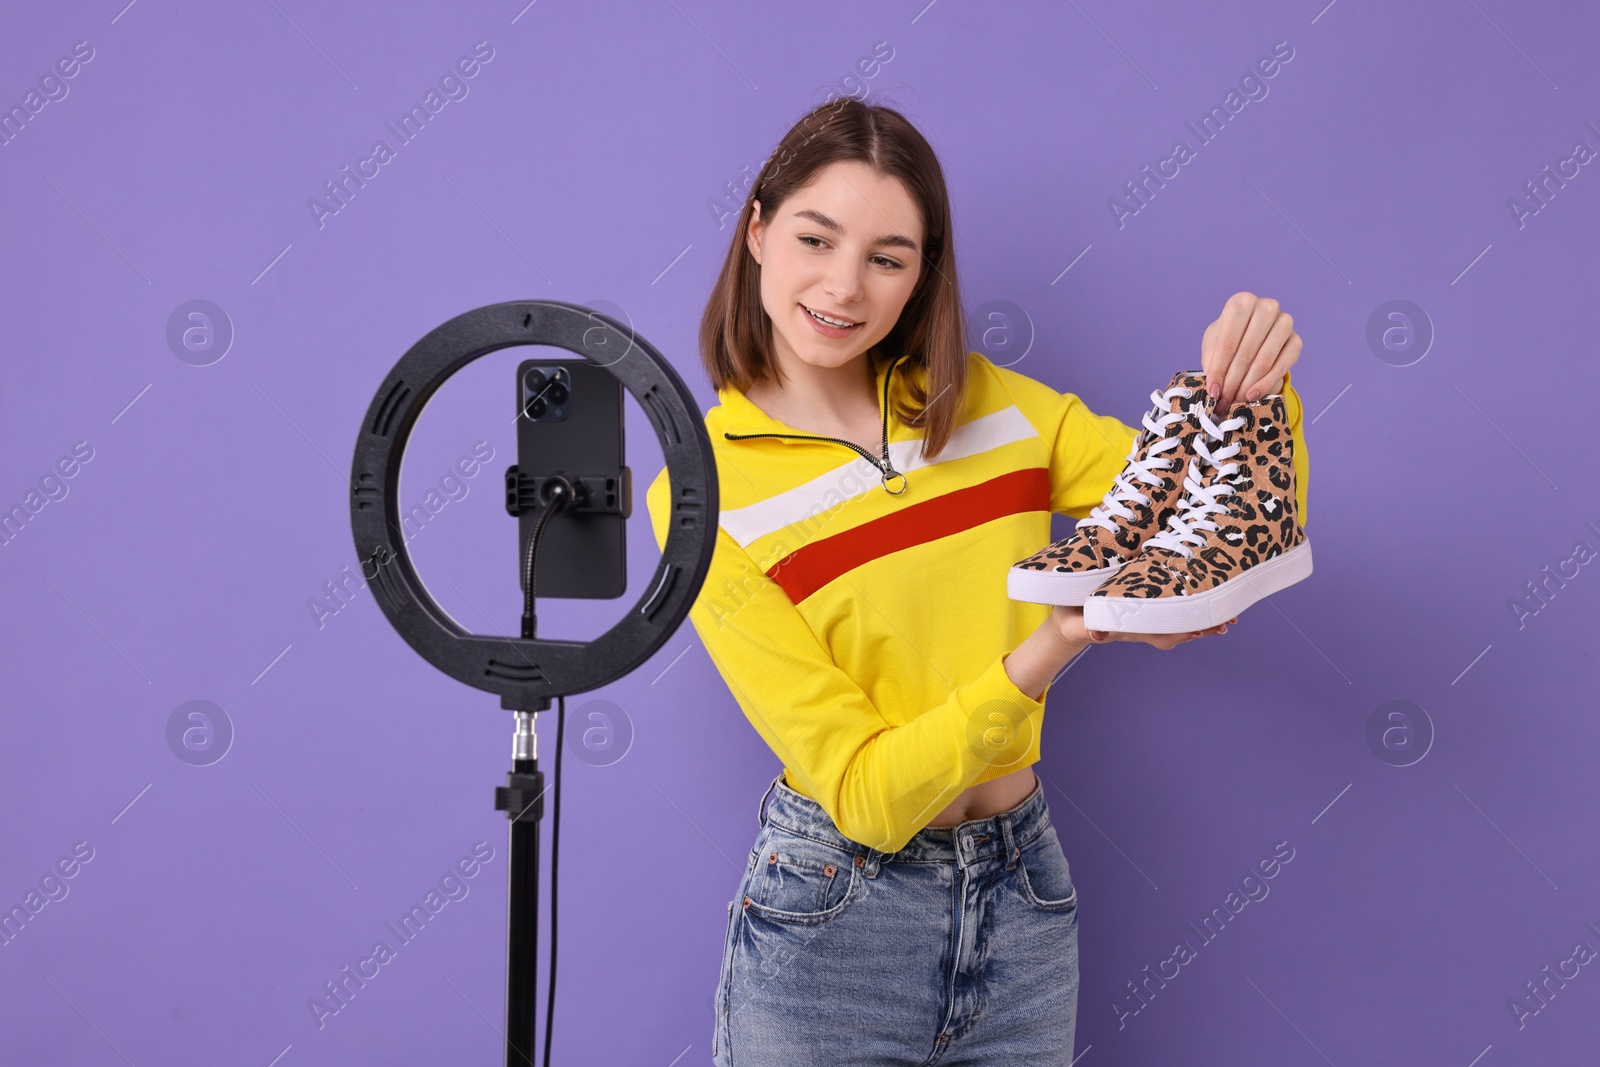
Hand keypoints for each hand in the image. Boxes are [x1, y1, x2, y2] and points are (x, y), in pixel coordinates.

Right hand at [1051, 604, 1234, 650]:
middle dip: (1204, 624)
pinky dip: (1194, 614)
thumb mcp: (1076, 622)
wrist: (1068, 622)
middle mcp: (1145, 627)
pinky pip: (1175, 617)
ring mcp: (1147, 622)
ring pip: (1182, 625)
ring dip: (1204, 621)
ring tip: (1228, 618)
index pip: (1166, 631)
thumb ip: (1086, 627)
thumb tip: (1095, 635)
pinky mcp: (1146, 612)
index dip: (1188, 627)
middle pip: (1181, 629)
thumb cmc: (1072, 620)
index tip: (1207, 624)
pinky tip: (1207, 607)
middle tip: (1228, 619)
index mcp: (1133, 628)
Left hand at [1201, 292, 1302, 412]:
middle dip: (1232, 381)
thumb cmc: (1229, 339)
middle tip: (1224, 400)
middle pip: (1246, 352)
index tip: (1212, 390)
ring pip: (1264, 360)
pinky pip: (1282, 366)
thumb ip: (1212, 361)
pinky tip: (1253, 395)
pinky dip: (1265, 384)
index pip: (1227, 341)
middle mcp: (1266, 307)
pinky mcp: (1296, 340)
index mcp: (1242, 303)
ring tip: (1235, 400)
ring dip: (1247, 384)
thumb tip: (1214, 389)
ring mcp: (1285, 322)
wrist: (1252, 339)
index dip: (1218, 369)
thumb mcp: (1213, 345)